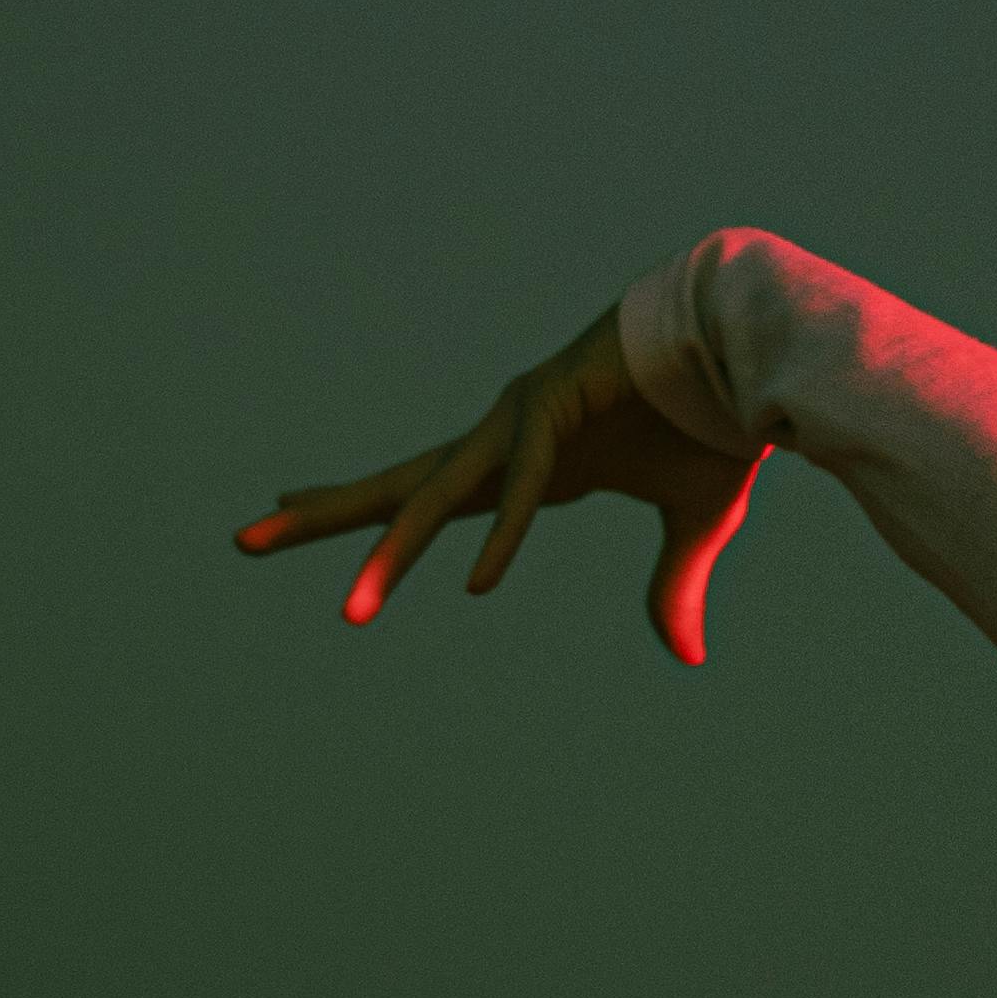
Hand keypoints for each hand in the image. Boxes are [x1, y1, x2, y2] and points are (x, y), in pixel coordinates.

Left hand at [233, 304, 766, 669]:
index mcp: (529, 461)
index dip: (371, 511)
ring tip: (348, 610)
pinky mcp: (556, 409)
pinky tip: (476, 584)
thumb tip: (685, 658)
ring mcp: (524, 421)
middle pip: (400, 485)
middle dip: (326, 515)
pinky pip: (523, 486)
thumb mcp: (695, 521)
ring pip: (439, 495)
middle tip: (244, 539)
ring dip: (392, 554)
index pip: (431, 492)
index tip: (294, 505)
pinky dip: (502, 534)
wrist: (752, 339)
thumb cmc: (720, 420)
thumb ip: (672, 586)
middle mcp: (507, 440)